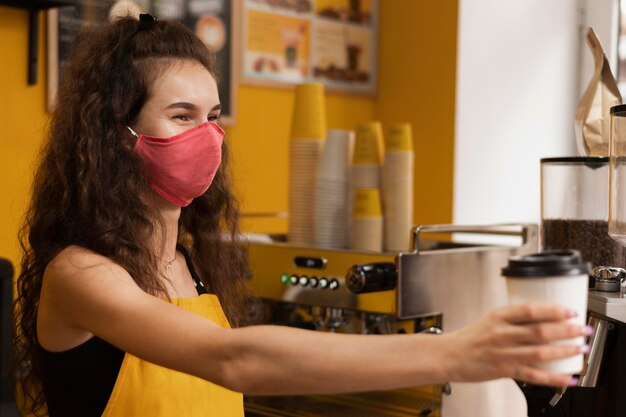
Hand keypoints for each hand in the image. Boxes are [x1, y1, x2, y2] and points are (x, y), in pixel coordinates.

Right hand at [442, 302, 588, 386]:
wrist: (449, 355)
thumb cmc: (469, 338)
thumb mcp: (490, 320)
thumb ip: (514, 319)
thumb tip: (543, 318)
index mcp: (498, 316)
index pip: (530, 310)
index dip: (553, 310)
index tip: (570, 311)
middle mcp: (502, 334)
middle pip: (540, 330)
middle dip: (567, 330)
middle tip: (583, 329)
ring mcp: (504, 353)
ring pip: (540, 352)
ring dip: (565, 350)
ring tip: (580, 348)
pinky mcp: (505, 371)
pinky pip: (534, 375)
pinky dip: (553, 378)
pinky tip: (567, 378)